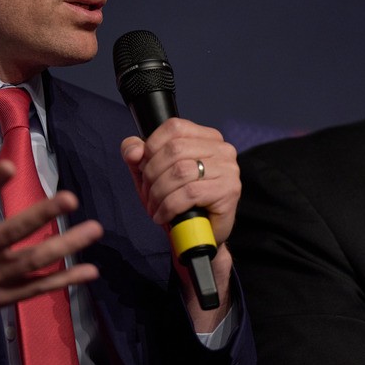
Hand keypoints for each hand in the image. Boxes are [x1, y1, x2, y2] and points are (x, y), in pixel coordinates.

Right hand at [0, 124, 102, 364]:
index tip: (10, 165)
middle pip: (11, 234)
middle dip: (41, 216)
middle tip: (70, 197)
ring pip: (32, 262)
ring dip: (66, 247)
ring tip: (94, 229)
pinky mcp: (1, 298)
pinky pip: (36, 288)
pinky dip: (64, 280)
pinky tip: (89, 271)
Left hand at [120, 118, 239, 328]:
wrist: (197, 236)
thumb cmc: (177, 202)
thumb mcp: (150, 174)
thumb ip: (137, 156)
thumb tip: (134, 150)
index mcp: (206, 137)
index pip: (174, 127)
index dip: (151, 146)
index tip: (144, 167)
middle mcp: (222, 149)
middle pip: (175, 150)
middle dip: (152, 174)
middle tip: (148, 193)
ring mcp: (229, 170)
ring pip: (181, 172)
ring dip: (159, 193)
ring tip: (154, 207)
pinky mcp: (229, 191)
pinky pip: (189, 193)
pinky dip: (169, 206)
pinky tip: (163, 215)